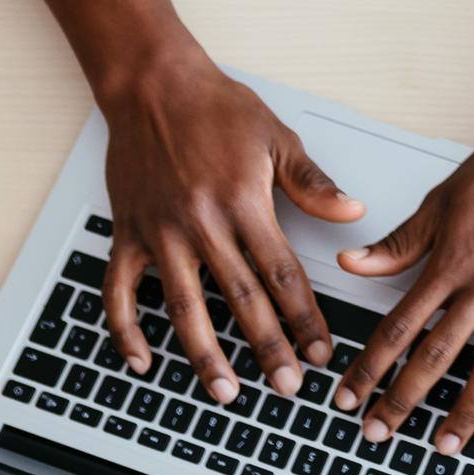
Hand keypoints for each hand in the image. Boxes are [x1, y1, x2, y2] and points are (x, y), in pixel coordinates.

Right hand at [98, 50, 366, 403]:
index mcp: (244, 203)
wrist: (152, 83)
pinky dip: (126, 331)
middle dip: (267, 348)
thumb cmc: (216, 108)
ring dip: (204, 354)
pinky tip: (142, 361)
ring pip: (183, 307)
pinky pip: (120, 292)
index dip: (303, 318)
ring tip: (224, 391)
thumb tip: (352, 215)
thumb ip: (313, 184)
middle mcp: (201, 224)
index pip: (281, 275)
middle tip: (286, 386)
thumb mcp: (277, 138)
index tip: (320, 350)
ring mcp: (159, 232)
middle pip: (240, 300)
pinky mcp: (127, 233)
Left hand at [327, 116, 473, 453]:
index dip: (369, 367)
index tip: (348, 397)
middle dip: (402, 400)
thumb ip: (400, 241)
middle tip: (378, 433)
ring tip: (445, 446)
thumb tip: (352, 263)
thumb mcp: (444, 199)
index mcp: (452, 261)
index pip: (399, 327)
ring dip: (466, 412)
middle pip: (437, 356)